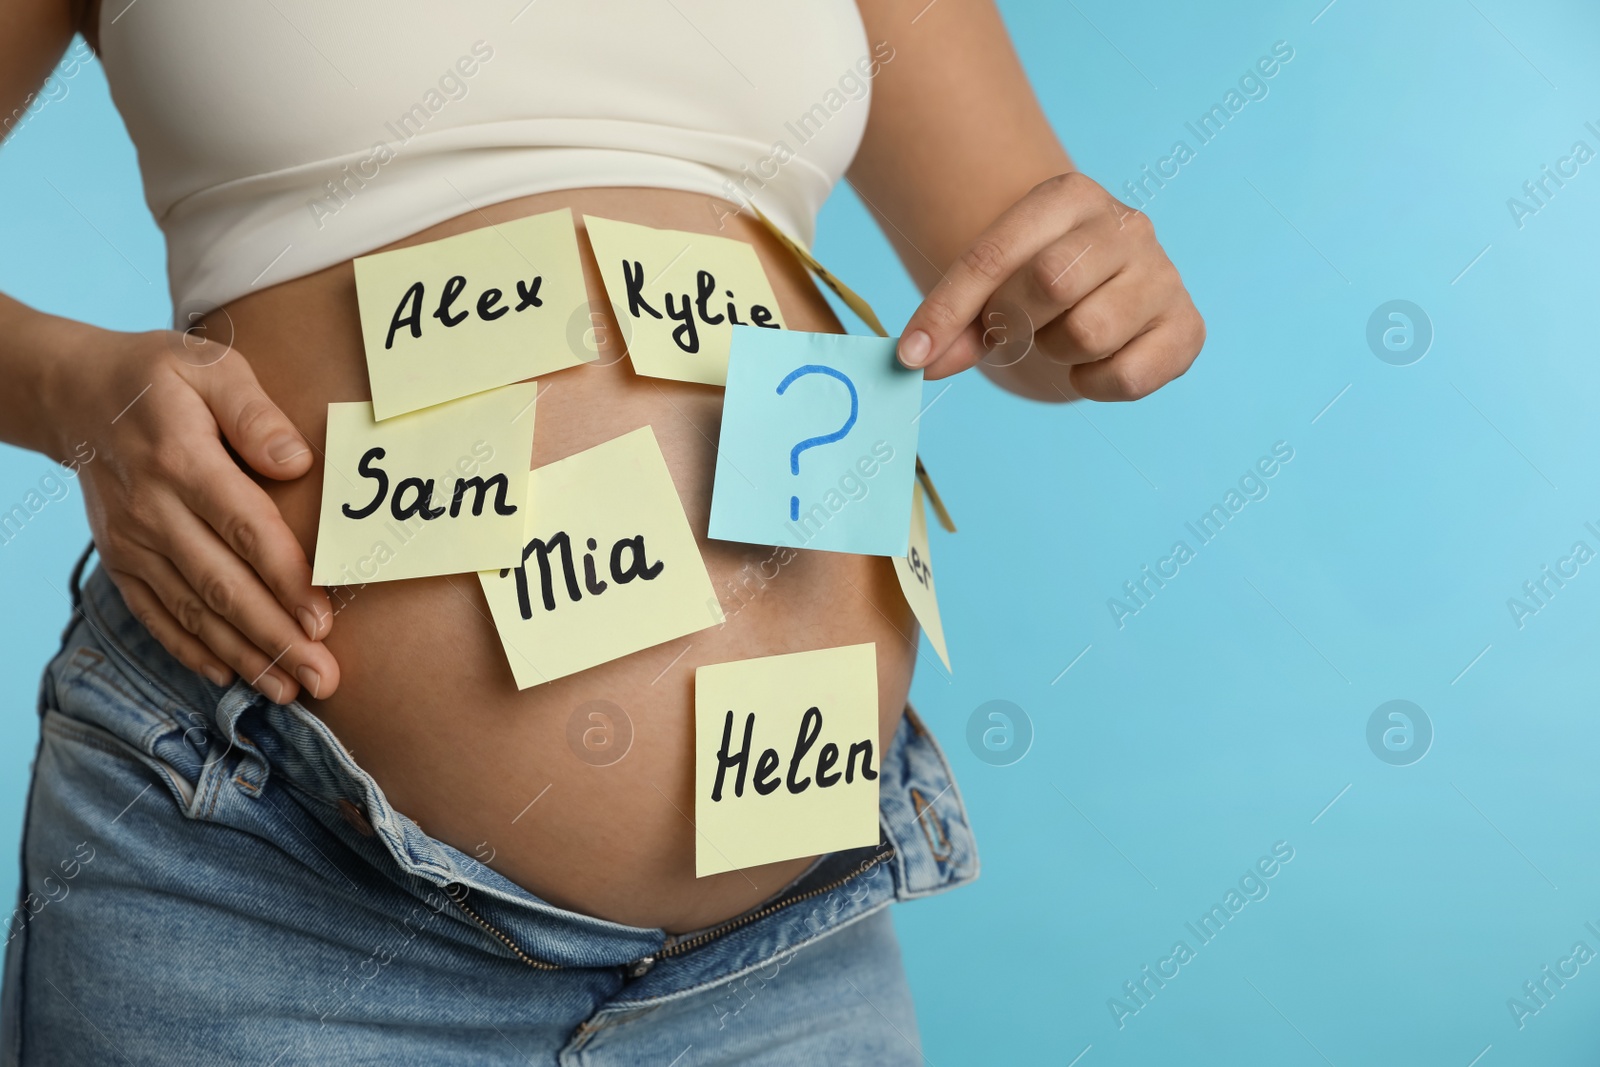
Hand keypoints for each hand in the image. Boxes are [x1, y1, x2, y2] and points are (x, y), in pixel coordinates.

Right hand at [59, 329, 339, 702]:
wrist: (76, 394)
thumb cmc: (161, 379)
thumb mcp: (209, 368)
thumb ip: (255, 413)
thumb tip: (296, 461)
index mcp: (181, 460)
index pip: (244, 530)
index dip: (285, 579)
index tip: (322, 619)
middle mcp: (153, 510)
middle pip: (223, 585)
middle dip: (276, 638)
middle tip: (324, 678)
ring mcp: (132, 542)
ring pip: (194, 610)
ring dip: (244, 656)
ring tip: (291, 690)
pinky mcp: (120, 560)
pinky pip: (156, 614)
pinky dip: (191, 649)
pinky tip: (229, 675)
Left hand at [895, 171, 1204, 399]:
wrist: (1101, 297)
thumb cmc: (1035, 290)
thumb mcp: (989, 290)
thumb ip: (953, 323)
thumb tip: (918, 362)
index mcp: (1069, 195)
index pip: (994, 254)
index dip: (946, 310)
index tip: (911, 356)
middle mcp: (1125, 224)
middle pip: (1048, 284)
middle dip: (1013, 324)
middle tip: (1013, 331)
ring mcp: (1163, 273)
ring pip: (1089, 331)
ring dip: (1058, 352)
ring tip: (1063, 338)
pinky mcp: (1187, 327)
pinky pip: (1128, 375)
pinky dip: (1097, 384)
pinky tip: (1096, 364)